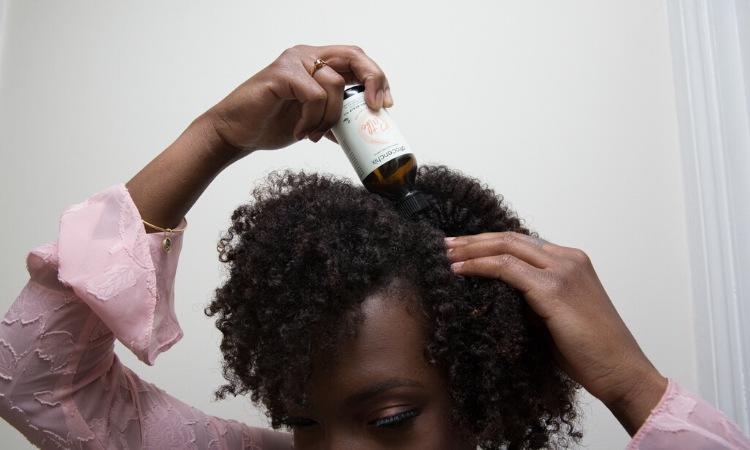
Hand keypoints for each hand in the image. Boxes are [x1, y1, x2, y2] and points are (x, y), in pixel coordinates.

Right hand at [204, 44, 392, 158]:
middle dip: (373, 81)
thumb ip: (335, 119)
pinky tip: (301, 131)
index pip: (355, 59)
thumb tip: (362, 130)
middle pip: (354, 56)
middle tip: (375, 108)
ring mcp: (293, 62)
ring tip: (315, 133)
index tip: (385, 104)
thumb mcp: (314, 122)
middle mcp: (306, 56)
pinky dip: (312, 118)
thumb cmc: (270, 124)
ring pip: (334, 84)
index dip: (376, 77)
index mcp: (316, 63)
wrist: (236, 133)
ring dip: (330, 116)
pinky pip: (314, 95)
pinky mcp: (281, 74)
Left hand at [445, 232, 667, 434]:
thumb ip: (530, 298)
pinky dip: (480, 265)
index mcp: (573, 262)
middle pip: (512, 238)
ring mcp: (563, 271)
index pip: (523, 242)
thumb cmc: (590, 352)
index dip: (491, 242)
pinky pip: (507, 268)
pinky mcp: (553, 289)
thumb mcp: (554, 316)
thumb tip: (493, 292)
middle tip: (447, 244)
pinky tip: (461, 270)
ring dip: (473, 248)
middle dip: (475, 240)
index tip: (465, 248)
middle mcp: (569, 259)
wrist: (620, 371)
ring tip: (447, 254)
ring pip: (507, 247)